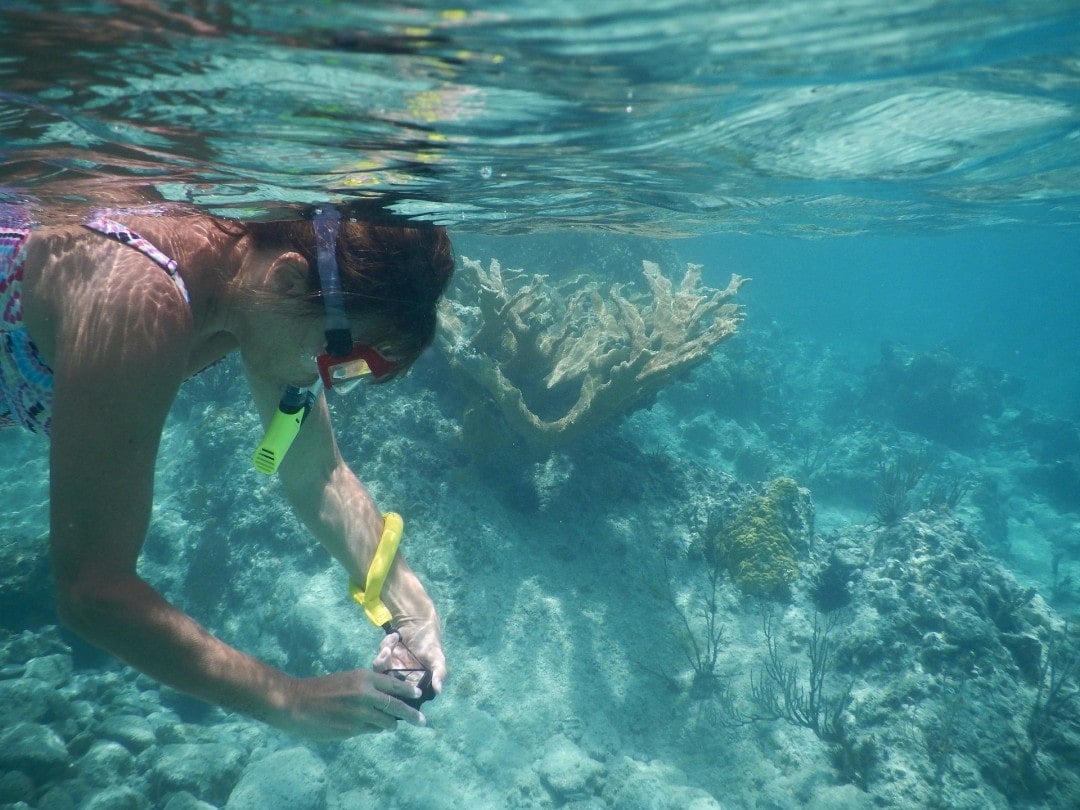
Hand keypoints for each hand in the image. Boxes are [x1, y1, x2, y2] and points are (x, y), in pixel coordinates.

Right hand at [273, 669, 424, 740]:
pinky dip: (372, 730)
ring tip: (389, 726)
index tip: (418, 694)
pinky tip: (366, 727)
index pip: (393, 684)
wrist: (297, 702)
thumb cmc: (322, 690)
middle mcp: (366, 694)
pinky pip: (370, 731)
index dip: (407, 690)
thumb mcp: (348, 681)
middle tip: (422, 721)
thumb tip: (386, 701)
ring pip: (385, 723)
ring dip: (389, 725)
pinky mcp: (352, 730)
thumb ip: (367, 689)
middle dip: (411, 715)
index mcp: (364, 678)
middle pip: (396, 706)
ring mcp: (360, 714)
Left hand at [373, 619, 446, 695]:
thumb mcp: (437, 658)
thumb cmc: (430, 644)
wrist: (420, 625)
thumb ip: (439, 673)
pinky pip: (380, 653)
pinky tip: (396, 636)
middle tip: (388, 651)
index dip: (395, 688)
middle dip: (383, 665)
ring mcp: (390, 666)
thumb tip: (438, 690)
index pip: (400, 692)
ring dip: (383, 653)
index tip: (397, 675)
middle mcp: (399, 677)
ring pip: (379, 667)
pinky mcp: (384, 655)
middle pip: (385, 682)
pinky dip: (386, 643)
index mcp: (411, 682)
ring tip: (393, 640)